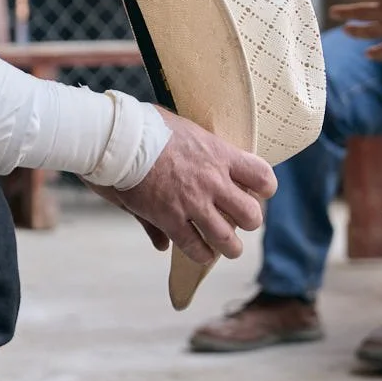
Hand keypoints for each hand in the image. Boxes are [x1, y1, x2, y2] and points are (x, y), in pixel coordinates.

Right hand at [90, 108, 275, 264]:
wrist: (118, 138)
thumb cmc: (144, 126)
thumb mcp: (176, 132)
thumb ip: (185, 160)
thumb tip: (195, 169)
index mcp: (219, 154)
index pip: (262, 176)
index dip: (264, 188)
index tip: (255, 191)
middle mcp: (213, 181)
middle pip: (251, 214)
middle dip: (249, 221)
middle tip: (239, 221)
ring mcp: (193, 202)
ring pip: (227, 238)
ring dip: (230, 247)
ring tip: (227, 248)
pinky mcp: (170, 218)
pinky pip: (194, 246)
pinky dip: (200, 254)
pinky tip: (201, 254)